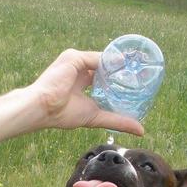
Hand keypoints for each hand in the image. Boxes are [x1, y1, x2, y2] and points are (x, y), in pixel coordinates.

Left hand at [27, 49, 144, 136]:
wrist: (42, 104)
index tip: (132, 63)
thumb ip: (94, 58)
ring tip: (144, 100)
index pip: (102, 65)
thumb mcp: (73, 58)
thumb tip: (117, 61)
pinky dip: (125, 125)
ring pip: (113, 103)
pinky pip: (111, 120)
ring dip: (127, 103)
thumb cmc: (54, 80)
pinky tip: (139, 128)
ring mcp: (90, 103)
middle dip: (123, 82)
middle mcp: (87, 86)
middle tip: (141, 80)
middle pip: (109, 84)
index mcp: (81, 70)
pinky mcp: (91, 117)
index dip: (116, 64)